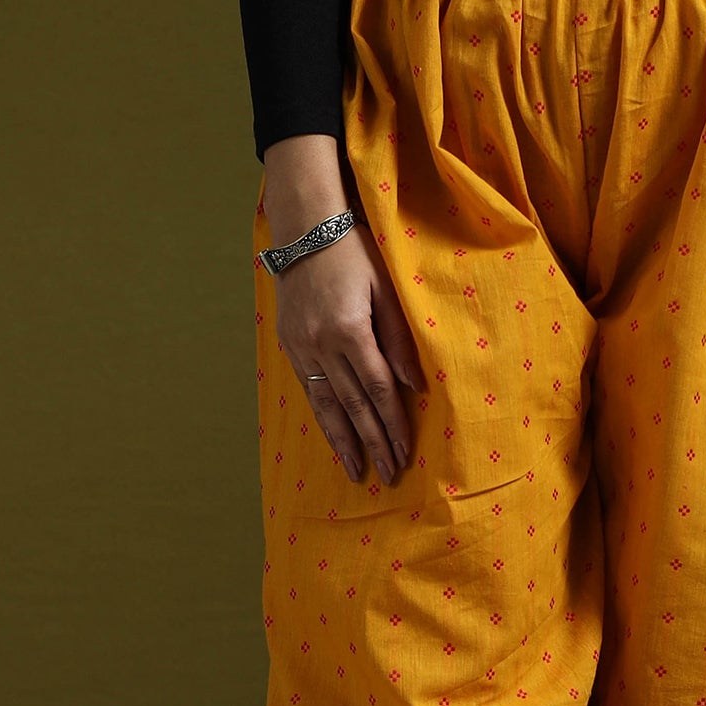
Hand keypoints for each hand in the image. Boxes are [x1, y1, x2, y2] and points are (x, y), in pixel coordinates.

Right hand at [262, 134, 425, 484]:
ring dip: (344, 442)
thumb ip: (400, 339)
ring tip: (357, 471)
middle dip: (374, 443)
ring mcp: (302, 348)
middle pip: (354, 406)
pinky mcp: (290, 347)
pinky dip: (325, 419)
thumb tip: (415, 387)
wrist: (304, 229)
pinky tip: (335, 438)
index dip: (393, 424)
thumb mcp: (386, 288)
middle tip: (389, 475)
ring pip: (326, 406)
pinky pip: (311, 392)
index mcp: (350, 330)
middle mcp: (322, 345)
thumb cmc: (354, 253)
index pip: (378, 390)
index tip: (405, 452)